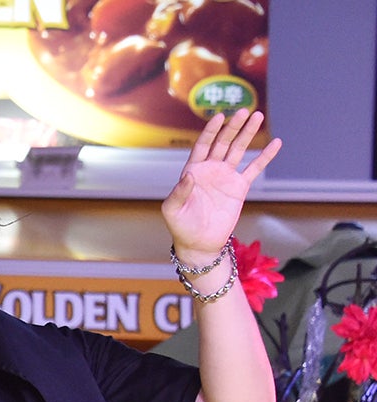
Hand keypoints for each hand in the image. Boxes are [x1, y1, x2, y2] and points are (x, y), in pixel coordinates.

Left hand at [162, 109, 280, 264]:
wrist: (199, 243)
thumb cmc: (181, 226)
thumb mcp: (172, 210)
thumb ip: (179, 192)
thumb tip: (188, 176)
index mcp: (192, 171)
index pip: (203, 145)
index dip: (210, 131)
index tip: (219, 116)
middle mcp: (210, 169)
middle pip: (223, 142)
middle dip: (233, 127)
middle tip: (244, 111)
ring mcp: (226, 177)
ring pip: (238, 150)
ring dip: (248, 134)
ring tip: (257, 116)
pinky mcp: (239, 188)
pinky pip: (254, 168)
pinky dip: (265, 156)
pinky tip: (276, 143)